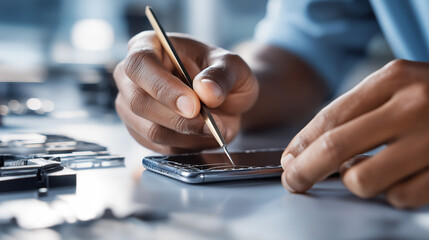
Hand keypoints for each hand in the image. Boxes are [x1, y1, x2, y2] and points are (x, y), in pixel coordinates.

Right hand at [113, 31, 257, 153]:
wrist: (224, 98)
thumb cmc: (221, 74)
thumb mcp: (233, 67)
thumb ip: (222, 75)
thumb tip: (206, 90)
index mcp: (148, 46)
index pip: (140, 65)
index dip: (164, 88)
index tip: (193, 105)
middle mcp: (131, 76)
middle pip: (139, 102)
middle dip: (178, 119)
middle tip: (210, 124)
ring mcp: (131, 106)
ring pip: (150, 130)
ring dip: (188, 135)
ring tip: (214, 128)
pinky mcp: (140, 131)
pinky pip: (159, 148)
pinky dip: (187, 146)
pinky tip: (203, 135)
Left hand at [281, 59, 428, 207]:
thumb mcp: (399, 86)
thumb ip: (356, 112)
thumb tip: (306, 150)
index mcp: (395, 79)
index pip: (330, 117)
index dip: (300, 144)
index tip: (288, 160)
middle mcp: (414, 106)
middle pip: (335, 148)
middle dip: (304, 171)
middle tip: (294, 180)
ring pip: (364, 180)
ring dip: (356, 182)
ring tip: (367, 170)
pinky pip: (400, 197)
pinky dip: (391, 192)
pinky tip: (401, 176)